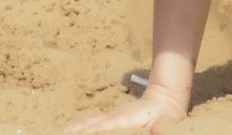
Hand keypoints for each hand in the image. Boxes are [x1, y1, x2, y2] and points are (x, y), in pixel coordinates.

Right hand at [66, 84, 186, 131]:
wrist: (166, 99)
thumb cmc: (168, 115)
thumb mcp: (167, 123)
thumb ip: (161, 128)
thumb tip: (155, 132)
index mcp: (126, 120)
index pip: (105, 127)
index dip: (92, 130)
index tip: (79, 133)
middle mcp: (115, 116)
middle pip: (93, 124)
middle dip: (79, 129)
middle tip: (63, 132)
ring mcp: (113, 115)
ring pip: (91, 122)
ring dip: (78, 127)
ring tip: (64, 131)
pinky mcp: (113, 117)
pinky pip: (94, 122)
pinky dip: (83, 126)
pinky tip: (75, 128)